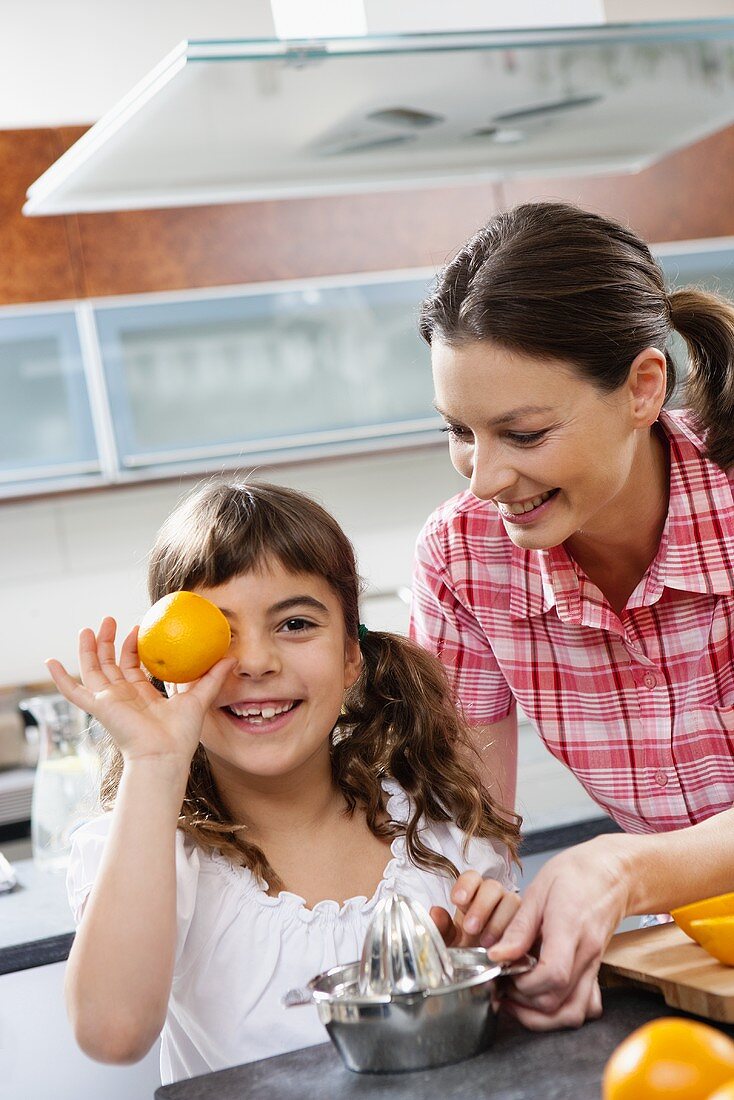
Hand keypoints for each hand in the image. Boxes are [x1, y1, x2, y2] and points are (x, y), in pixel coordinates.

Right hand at [46, 616, 235, 766]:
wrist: (164, 755)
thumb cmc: (181, 735)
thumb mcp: (199, 698)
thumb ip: (212, 678)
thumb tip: (231, 657)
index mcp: (142, 696)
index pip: (133, 667)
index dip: (134, 647)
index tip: (140, 627)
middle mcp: (122, 697)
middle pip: (109, 664)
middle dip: (109, 641)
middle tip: (111, 620)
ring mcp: (108, 702)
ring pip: (92, 670)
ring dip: (88, 649)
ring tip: (88, 628)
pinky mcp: (98, 707)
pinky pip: (73, 692)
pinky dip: (60, 678)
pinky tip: (50, 661)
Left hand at [430, 870, 521, 947]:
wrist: (483, 974)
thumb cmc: (465, 952)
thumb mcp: (450, 942)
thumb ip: (441, 928)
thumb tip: (435, 913)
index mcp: (473, 896)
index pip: (472, 877)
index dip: (466, 885)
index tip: (457, 901)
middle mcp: (494, 899)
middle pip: (493, 887)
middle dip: (482, 906)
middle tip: (471, 928)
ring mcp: (512, 911)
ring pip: (512, 901)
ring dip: (499, 921)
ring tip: (487, 943)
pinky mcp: (527, 927)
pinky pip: (527, 922)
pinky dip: (517, 934)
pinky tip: (505, 948)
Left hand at [486, 836, 631, 1029]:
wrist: (611, 874)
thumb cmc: (574, 876)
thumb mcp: (538, 890)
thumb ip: (519, 927)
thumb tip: (497, 955)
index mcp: (570, 928)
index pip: (554, 973)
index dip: (523, 982)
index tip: (502, 969)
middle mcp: (586, 954)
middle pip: (557, 1001)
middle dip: (522, 1001)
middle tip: (500, 985)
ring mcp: (593, 966)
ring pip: (572, 1013)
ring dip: (540, 1016)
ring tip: (515, 997)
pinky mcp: (594, 972)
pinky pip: (584, 1007)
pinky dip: (561, 1013)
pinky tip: (541, 997)